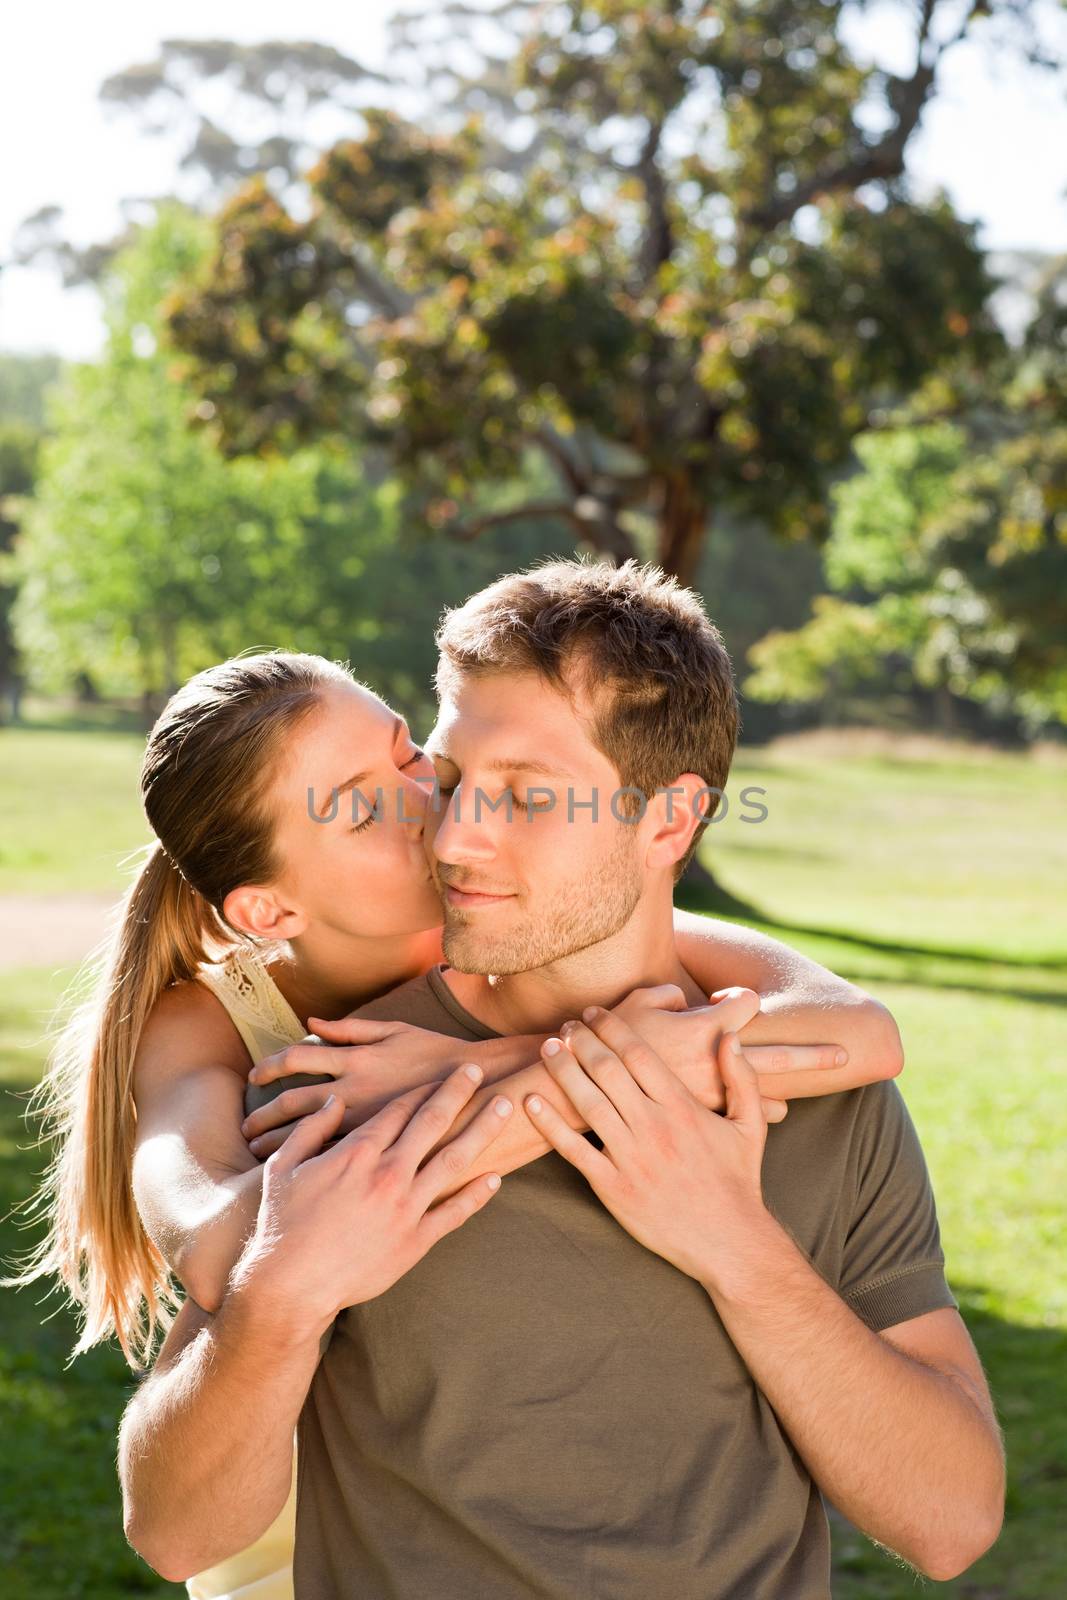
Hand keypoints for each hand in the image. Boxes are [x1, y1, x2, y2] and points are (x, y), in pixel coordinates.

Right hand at [230, 1063, 513, 1339]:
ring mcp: (406, 1207)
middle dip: (457, 1091)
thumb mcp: (284, 1167)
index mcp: (357, 1153)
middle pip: (432, 1121)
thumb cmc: (282, 1225)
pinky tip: (496, 1177)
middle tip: (476, 1069)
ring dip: (482, 1129)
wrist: (291, 1286)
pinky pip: (454, 1213)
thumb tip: (334, 1100)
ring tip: (505, 1107)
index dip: (421, 1087)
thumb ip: (311, 1129)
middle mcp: (388, 1174)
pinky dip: (477, 1194)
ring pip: (454, 1159)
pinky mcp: (416, 1241)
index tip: (438, 1072)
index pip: (398, 1109)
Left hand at [243, 1016, 466, 1155]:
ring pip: (303, 1137)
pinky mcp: (376, 1148)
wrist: (476, 1088)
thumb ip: (350, 1028)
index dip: (269, 1067)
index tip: (253, 1078)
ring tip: (257, 1153)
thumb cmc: (435, 1054)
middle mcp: (352, 1091)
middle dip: (262, 1117)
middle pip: (290, 1103)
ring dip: (275, 1144)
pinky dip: (306, 1163)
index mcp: (354, 1059)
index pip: (295, 1059)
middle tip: (245, 1129)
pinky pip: (331, 1158)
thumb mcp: (394, 1031)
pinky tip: (294, 1173)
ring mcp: (363, 1123)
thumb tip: (311, 1024)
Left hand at [523, 1007, 770, 1285]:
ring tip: (546, 1050)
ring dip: (563, 1071)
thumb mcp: (750, 1124)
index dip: (611, 1027)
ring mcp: (631, 1158)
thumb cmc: (738, 1180)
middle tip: (564, 1025)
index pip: (638, 1054)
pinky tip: (532, 1102)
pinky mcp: (614, 1188)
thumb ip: (741, 1078)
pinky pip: (574, 1151)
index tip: (593, 1013)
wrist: (730, 1242)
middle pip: (607, 1070)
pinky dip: (550, 1125)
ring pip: (587, 1103)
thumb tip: (729, 1037)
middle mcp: (654, 1126)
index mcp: (683, 1107)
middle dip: (581, 1041)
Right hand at [614, 984, 841, 1121]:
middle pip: (777, 1054)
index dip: (744, 999)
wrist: (585, 1096)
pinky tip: (784, 1109)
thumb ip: (667, 995)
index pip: (747, 1006)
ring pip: (767, 1090)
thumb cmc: (608, 1044)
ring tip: (830, 1077)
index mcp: (700, 1030)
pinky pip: (746, 1113)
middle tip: (851, 1051)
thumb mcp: (635, 1007)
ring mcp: (713, 1093)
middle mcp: (714, 1063)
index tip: (738, 1002)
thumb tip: (690, 998)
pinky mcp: (704, 1118)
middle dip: (812, 1053)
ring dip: (794, 1083)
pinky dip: (765, 1110)